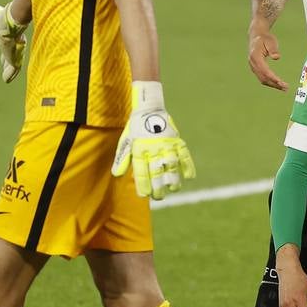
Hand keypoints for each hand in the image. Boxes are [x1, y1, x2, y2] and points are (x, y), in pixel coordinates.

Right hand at [0, 2, 28, 82]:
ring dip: (8, 69)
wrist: (9, 25)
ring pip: (11, 63)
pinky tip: (6, 81)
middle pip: (9, 53)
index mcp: (7, 36)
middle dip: (7, 58)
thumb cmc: (1, 19)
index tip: (1, 47)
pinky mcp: (14, 59)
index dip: (3, 45)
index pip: (5, 42)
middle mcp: (12, 45)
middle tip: (4, 63)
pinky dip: (9, 74)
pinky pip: (12, 69)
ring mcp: (14, 53)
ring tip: (6, 77)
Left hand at [112, 81, 194, 199]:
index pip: (140, 171)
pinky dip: (188, 166)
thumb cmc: (135, 128)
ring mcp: (166, 144)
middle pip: (156, 171)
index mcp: (139, 149)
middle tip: (159, 197)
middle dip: (158, 186)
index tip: (145, 195)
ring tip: (173, 189)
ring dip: (173, 179)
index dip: (143, 184)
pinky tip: (189, 177)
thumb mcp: (126, 141)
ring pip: (171, 165)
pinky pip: (184, 155)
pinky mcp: (177, 140)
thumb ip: (122, 158)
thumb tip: (116, 174)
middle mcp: (152, 148)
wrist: (149, 109)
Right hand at [248, 30, 287, 90]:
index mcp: (255, 56)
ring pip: (262, 79)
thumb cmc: (265, 38)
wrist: (256, 36)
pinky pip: (262, 78)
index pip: (265, 70)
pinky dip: (270, 82)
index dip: (273, 78)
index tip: (281, 82)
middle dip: (274, 84)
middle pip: (263, 77)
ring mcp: (253, 67)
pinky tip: (278, 84)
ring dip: (273, 85)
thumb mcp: (270, 41)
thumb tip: (277, 57)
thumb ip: (273, 49)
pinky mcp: (256, 69)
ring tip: (284, 88)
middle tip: (286, 88)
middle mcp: (253, 63)